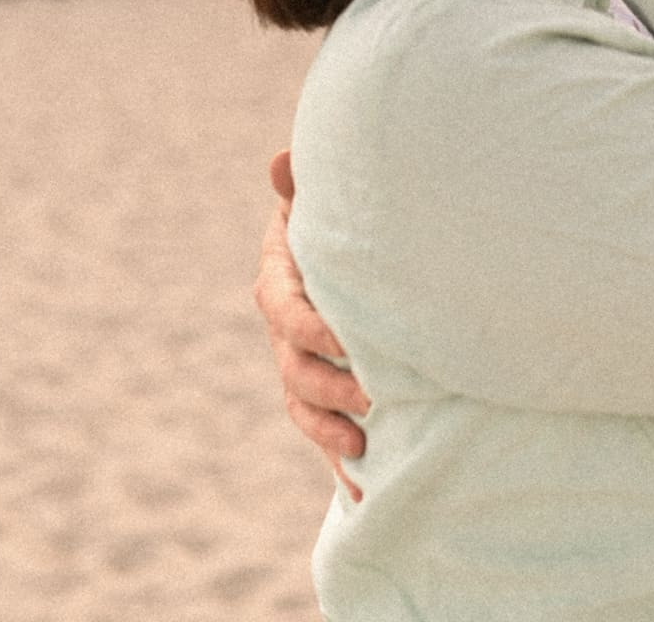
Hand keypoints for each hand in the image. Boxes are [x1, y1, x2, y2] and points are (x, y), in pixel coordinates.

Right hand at [255, 149, 370, 498]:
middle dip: (329, 388)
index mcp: (282, 283)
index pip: (285, 311)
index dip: (311, 327)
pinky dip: (344, 465)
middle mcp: (287, 332)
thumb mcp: (322, 200)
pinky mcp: (327, 396)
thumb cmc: (341, 214)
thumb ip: (303, 186)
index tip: (347, 337)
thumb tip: (281, 161)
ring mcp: (304, 367)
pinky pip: (327, 436)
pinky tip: (368, 491)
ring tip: (364, 446)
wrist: (358, 245)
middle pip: (294, 369)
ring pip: (305, 407)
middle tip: (372, 396)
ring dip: (330, 432)